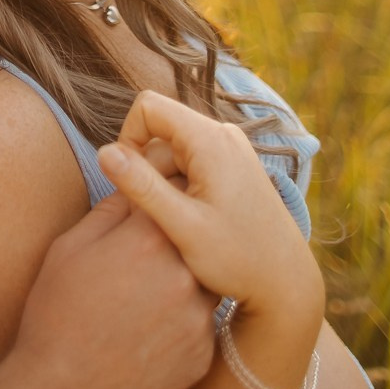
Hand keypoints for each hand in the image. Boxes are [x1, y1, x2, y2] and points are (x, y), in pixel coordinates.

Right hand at [3, 190, 217, 388]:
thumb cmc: (56, 317)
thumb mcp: (69, 250)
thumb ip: (109, 212)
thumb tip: (134, 190)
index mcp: (148, 239)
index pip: (174, 192)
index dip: (163, 193)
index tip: (153, 202)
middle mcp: (184, 273)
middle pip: (195, 237)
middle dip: (176, 238)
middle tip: (146, 252)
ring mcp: (198, 317)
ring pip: (204, 280)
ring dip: (184, 279)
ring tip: (146, 293)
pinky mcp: (203, 352)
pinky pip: (201, 322)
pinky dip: (182, 320)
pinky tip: (149, 328)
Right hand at [98, 91, 324, 327]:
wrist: (285, 282)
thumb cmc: (236, 259)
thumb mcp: (182, 226)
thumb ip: (142, 186)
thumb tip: (104, 152)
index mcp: (211, 140)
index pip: (147, 107)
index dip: (127, 139)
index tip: (129, 182)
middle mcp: (224, 135)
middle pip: (160, 131)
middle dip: (146, 168)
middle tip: (156, 217)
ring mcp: (232, 149)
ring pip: (174, 149)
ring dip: (163, 181)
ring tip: (177, 225)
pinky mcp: (235, 166)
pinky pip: (192, 162)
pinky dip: (180, 187)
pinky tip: (192, 223)